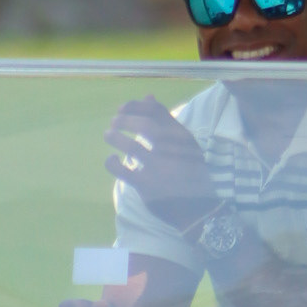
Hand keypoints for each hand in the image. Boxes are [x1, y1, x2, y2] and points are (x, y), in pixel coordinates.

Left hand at [106, 97, 217, 233]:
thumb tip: (147, 96)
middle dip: (125, 120)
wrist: (198, 210)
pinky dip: (112, 163)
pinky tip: (112, 159)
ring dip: (115, 138)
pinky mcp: (147, 186)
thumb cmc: (189, 172)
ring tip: (109, 135)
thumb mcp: (184, 143)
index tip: (122, 109)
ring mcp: (160, 169)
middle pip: (145, 126)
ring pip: (131, 147)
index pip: (157, 112)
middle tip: (114, 122)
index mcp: (182, 137)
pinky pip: (122, 171)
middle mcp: (172, 151)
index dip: (135, 106)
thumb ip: (166, 120)